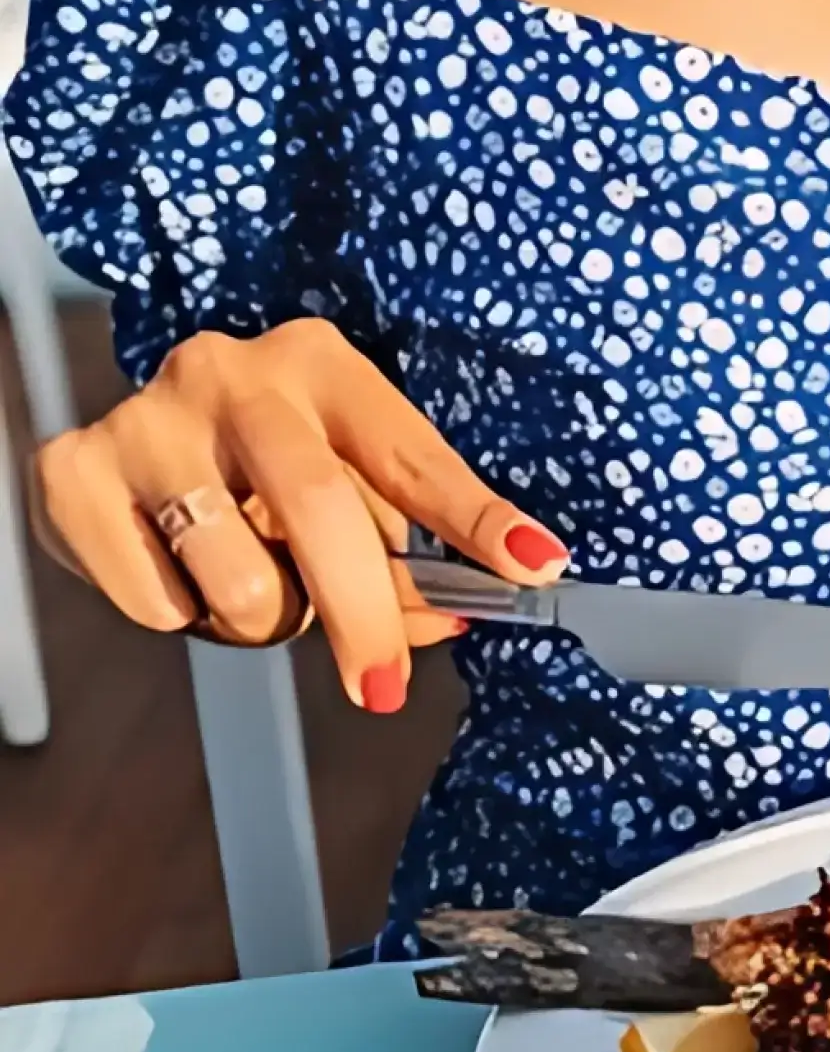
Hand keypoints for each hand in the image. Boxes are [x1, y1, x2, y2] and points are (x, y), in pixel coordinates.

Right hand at [30, 319, 570, 712]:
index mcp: (321, 366)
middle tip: (383, 684)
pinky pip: (159, 604)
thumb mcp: (343, 488)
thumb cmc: (263, 470)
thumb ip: (404, 556)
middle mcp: (231, 374)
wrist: (122, 447)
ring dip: (265, 621)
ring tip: (252, 583)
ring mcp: (147, 419)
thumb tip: (451, 621)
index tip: (535, 567)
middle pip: (322, 515)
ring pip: (242, 581)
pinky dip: (184, 616)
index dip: (477, 519)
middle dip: (367, 617)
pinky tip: (177, 569)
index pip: (414, 457)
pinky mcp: (73, 473)